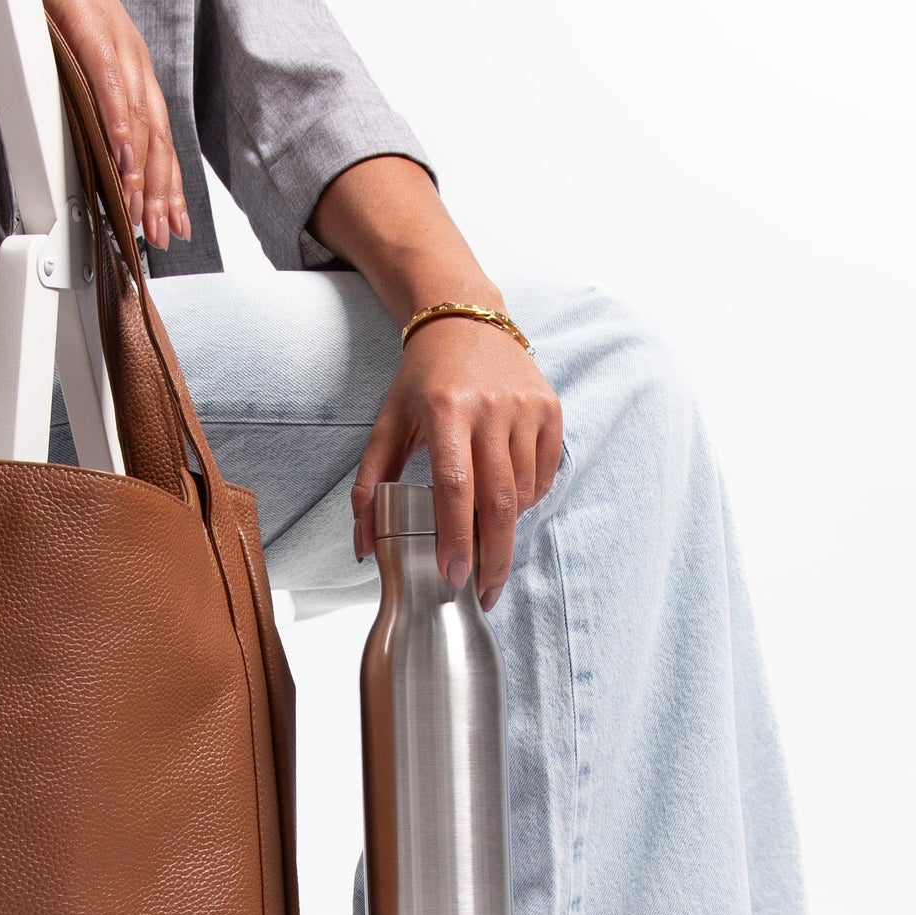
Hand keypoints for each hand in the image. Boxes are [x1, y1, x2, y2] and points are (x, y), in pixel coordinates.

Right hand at [16, 0, 188, 247]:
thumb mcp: (68, 55)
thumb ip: (82, 98)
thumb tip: (86, 144)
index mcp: (129, 68)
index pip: (155, 138)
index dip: (164, 185)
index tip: (168, 224)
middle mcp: (131, 59)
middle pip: (155, 138)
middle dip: (160, 192)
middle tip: (162, 234)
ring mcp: (115, 43)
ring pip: (137, 120)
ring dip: (141, 171)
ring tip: (142, 212)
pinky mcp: (90, 27)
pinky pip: (109, 84)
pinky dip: (117, 123)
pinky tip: (121, 156)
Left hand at [312, 157, 561, 607]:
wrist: (465, 321)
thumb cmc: (420, 381)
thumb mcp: (385, 426)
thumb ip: (368, 488)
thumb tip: (364, 549)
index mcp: (446, 410)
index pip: (455, 488)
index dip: (455, 538)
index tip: (452, 577)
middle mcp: (492, 408)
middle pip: (499, 500)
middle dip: (492, 557)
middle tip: (483, 594)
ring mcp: (527, 407)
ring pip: (524, 492)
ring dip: (507, 529)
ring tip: (488, 546)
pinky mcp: (551, 409)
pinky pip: (544, 475)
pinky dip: (527, 499)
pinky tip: (506, 502)